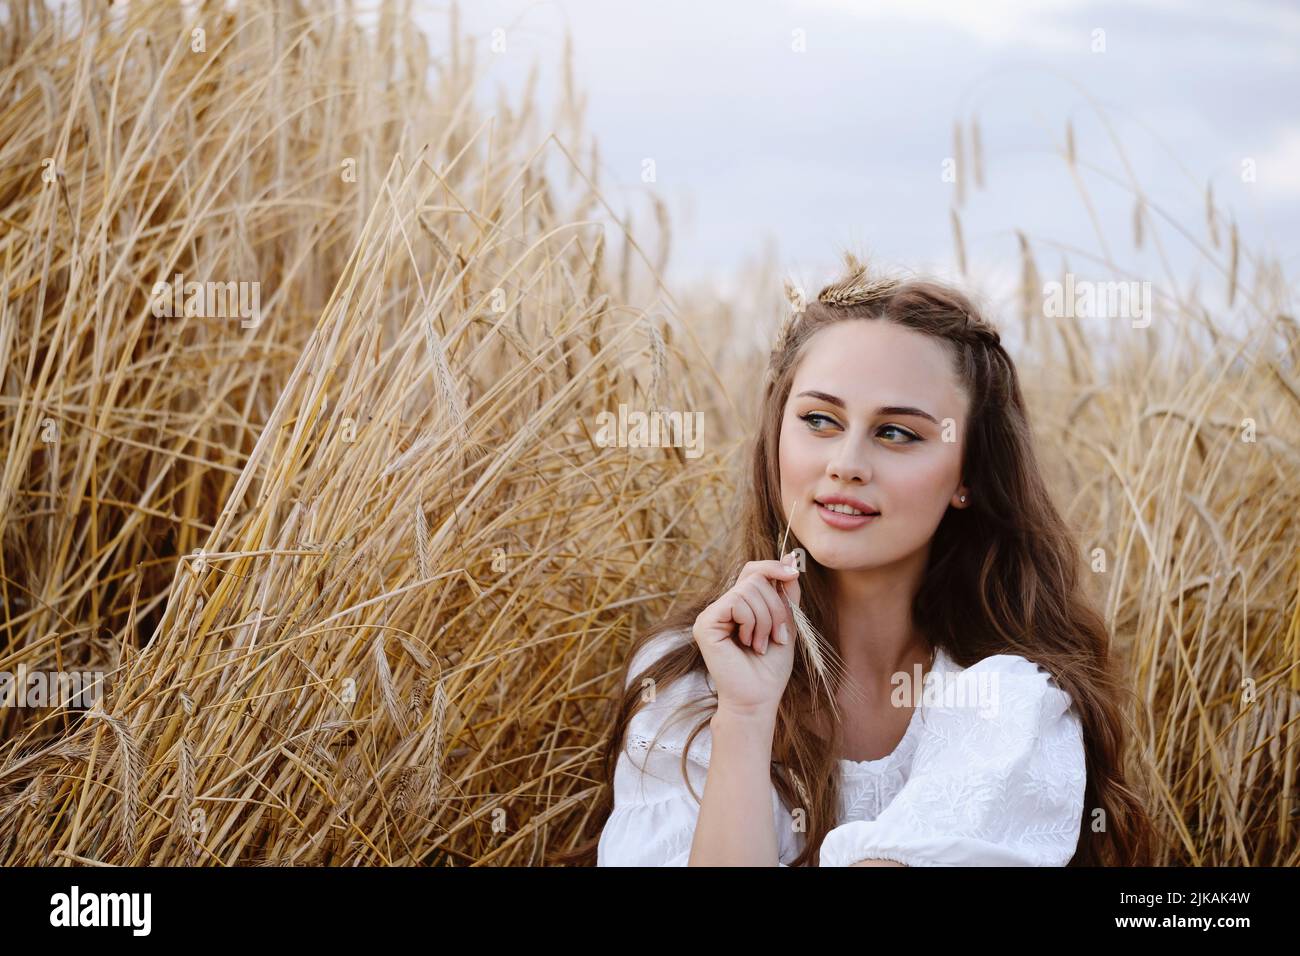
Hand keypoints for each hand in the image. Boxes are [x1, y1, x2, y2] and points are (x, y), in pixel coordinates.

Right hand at [691, 553, 801, 716]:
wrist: (758, 699)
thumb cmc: (770, 669)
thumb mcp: (786, 624)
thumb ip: (785, 594)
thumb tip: (790, 559)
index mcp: (739, 606)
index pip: (753, 571)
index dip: (773, 567)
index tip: (794, 571)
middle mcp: (722, 607)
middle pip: (755, 578)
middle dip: (775, 606)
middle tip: (776, 636)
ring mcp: (711, 615)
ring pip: (749, 589)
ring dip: (766, 619)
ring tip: (761, 644)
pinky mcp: (706, 623)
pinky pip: (737, 602)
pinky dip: (752, 622)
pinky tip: (748, 643)